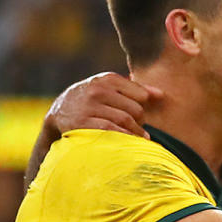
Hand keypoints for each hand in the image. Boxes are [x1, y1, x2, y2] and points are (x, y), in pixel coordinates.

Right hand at [46, 72, 161, 138]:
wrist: (59, 112)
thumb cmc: (93, 99)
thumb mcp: (110, 88)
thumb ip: (135, 89)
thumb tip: (161, 95)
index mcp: (107, 79)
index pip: (141, 95)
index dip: (145, 107)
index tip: (141, 115)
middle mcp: (97, 90)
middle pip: (135, 109)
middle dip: (141, 121)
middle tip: (140, 128)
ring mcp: (88, 106)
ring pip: (125, 120)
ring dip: (136, 132)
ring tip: (140, 138)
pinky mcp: (81, 123)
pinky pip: (111, 131)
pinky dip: (124, 137)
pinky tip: (128, 142)